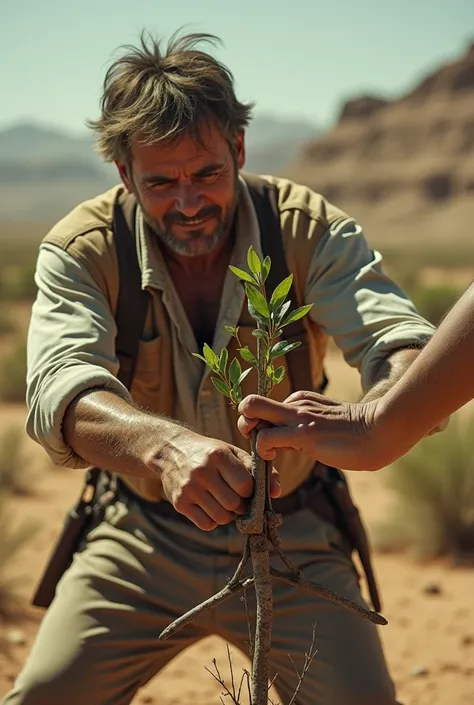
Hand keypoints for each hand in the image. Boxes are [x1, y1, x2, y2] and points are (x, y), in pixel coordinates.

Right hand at [158, 432, 280, 530]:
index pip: (245, 486)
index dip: (249, 491)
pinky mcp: (179, 503)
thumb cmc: (209, 453)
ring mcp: (189, 489)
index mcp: (218, 456)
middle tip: (236, 498)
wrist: (170, 450)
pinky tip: (210, 506)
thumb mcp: (232, 453)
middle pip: (234, 505)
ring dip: (228, 514)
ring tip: (224, 501)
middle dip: (240, 505)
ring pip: (222, 518)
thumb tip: (277, 492)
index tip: (245, 488)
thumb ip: (257, 470)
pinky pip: (206, 524)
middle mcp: (202, 472)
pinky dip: (213, 520)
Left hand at [238, 391, 383, 470]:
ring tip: (267, 456)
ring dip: (251, 438)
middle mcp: (296, 404)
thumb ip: (311, 427)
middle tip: (257, 443)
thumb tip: (299, 442)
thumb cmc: (362, 434)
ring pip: (251, 411)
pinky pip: (265, 438)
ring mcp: (298, 417)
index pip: (268, 409)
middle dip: (245, 422)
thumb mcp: (331, 424)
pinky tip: (273, 460)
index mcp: (302, 400)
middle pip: (251, 403)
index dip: (263, 426)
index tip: (270, 443)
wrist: (383, 431)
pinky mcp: (303, 434)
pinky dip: (261, 453)